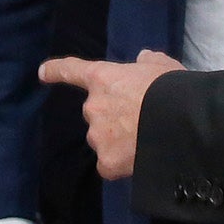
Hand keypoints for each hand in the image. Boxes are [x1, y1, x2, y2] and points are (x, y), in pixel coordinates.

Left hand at [39, 48, 182, 179]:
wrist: (180, 122)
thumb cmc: (171, 88)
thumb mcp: (162, 66)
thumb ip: (147, 62)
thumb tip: (141, 60)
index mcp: (103, 78)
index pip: (73, 71)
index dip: (56, 71)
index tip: (42, 72)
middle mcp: (93, 106)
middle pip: (97, 112)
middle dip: (113, 116)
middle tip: (141, 118)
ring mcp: (97, 136)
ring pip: (103, 139)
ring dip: (118, 139)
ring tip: (146, 139)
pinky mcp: (106, 163)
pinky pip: (110, 163)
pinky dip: (121, 162)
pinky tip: (141, 159)